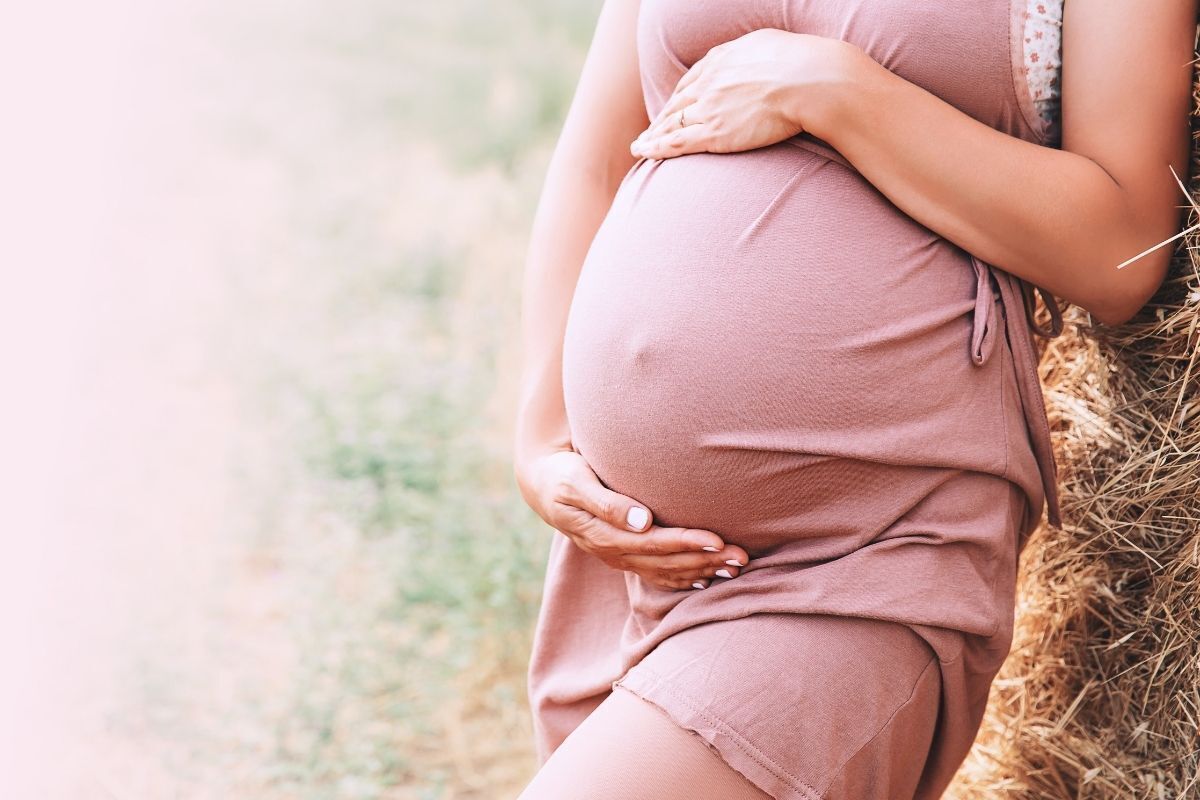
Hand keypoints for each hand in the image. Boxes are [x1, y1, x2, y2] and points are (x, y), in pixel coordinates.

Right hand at [514, 447, 749, 590]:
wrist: (544, 487)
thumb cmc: (563, 476)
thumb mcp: (576, 483)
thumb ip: (607, 502)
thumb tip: (641, 520)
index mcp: (603, 535)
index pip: (653, 544)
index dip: (686, 544)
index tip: (717, 540)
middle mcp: (614, 552)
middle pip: (666, 562)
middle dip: (705, 561)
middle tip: (741, 556)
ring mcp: (619, 557)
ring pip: (666, 571)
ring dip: (702, 570)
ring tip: (736, 567)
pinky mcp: (625, 556)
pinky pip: (658, 573)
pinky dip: (684, 577)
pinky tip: (707, 578)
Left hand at [629, 28, 854, 159]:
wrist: (808, 80)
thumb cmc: (800, 62)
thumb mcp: (768, 44)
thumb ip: (751, 54)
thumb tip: (753, 58)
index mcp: (722, 60)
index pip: (692, 80)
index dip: (680, 96)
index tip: (673, 106)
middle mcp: (709, 83)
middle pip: (677, 103)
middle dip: (661, 118)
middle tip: (650, 131)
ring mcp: (709, 108)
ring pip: (671, 124)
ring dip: (652, 136)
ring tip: (640, 147)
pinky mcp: (714, 133)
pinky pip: (676, 142)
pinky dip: (656, 148)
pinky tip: (643, 153)